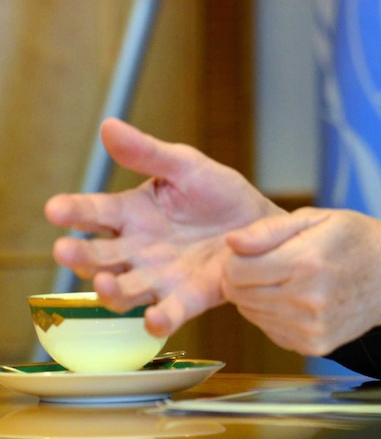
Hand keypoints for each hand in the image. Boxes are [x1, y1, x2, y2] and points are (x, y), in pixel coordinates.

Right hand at [44, 118, 281, 336]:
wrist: (259, 223)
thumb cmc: (218, 192)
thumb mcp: (186, 165)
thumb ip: (147, 152)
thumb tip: (108, 125)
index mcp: (132, 213)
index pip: (94, 212)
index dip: (73, 211)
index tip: (55, 208)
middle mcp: (136, 250)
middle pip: (98, 257)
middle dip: (79, 255)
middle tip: (64, 249)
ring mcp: (158, 277)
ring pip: (123, 290)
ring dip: (110, 290)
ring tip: (104, 282)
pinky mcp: (187, 298)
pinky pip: (168, 314)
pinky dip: (160, 320)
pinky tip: (155, 319)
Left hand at [223, 209, 380, 355]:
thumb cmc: (358, 239)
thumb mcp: (317, 217)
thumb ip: (269, 229)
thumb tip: (231, 242)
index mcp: (305, 262)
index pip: (235, 271)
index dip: (235, 258)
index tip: (250, 250)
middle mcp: (306, 300)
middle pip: (238, 295)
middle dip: (242, 276)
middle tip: (266, 261)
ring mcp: (309, 328)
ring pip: (250, 314)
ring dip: (257, 295)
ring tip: (285, 276)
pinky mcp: (312, 345)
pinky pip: (269, 330)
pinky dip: (273, 313)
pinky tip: (297, 295)